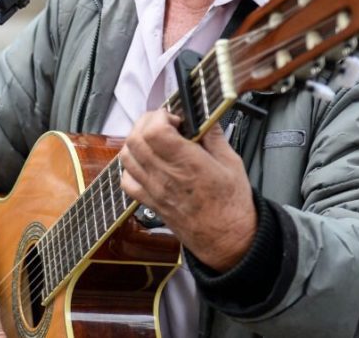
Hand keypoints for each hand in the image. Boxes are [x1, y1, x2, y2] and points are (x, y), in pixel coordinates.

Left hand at [118, 110, 256, 271]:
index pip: (154, 131)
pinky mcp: (150, 202)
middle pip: (135, 139)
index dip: (160, 117)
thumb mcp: (232, 163)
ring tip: (154, 140)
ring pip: (126, 157)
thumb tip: (205, 118)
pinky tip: (145, 163)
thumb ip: (215, 137)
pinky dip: (130, 167)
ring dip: (136, 142)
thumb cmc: (232, 205)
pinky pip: (127, 180)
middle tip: (163, 124)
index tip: (174, 118)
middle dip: (146, 123)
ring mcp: (154, 189)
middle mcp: (165, 175)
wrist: (226, 241)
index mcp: (188, 163)